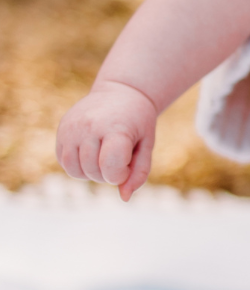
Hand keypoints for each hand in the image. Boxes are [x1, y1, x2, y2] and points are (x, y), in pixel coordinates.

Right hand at [56, 80, 156, 200]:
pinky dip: (78, 166)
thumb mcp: (147, 144)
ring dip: (91, 172)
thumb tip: (124, 198)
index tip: (128, 162)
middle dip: (108, 173)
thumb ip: (139, 172)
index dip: (120, 174)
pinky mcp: (62, 130)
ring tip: (105, 155)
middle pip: (93, 172)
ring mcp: (72, 128)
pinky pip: (64, 163)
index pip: (110, 167)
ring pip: (75, 171)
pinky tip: (92, 151)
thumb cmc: (138, 121)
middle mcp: (89, 126)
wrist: (122, 91)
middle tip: (121, 156)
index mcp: (115, 128)